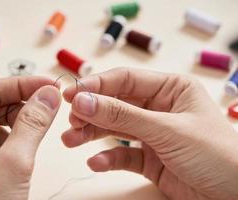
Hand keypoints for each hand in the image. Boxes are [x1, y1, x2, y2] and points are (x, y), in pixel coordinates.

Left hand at [0, 76, 60, 199]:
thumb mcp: (13, 165)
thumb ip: (33, 124)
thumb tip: (48, 96)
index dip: (21, 84)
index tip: (48, 85)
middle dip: (20, 102)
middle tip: (48, 105)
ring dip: (17, 121)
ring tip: (37, 128)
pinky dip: (11, 140)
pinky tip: (22, 148)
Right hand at [61, 68, 237, 199]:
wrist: (236, 198)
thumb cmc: (217, 155)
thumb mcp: (167, 130)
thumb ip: (123, 116)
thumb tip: (84, 101)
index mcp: (170, 89)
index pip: (125, 80)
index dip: (96, 85)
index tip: (71, 93)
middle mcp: (159, 108)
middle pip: (116, 103)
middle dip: (91, 111)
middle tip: (71, 119)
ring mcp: (152, 133)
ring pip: (114, 129)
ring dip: (91, 134)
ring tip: (71, 140)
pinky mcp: (148, 158)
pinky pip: (122, 154)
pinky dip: (107, 158)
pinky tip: (96, 162)